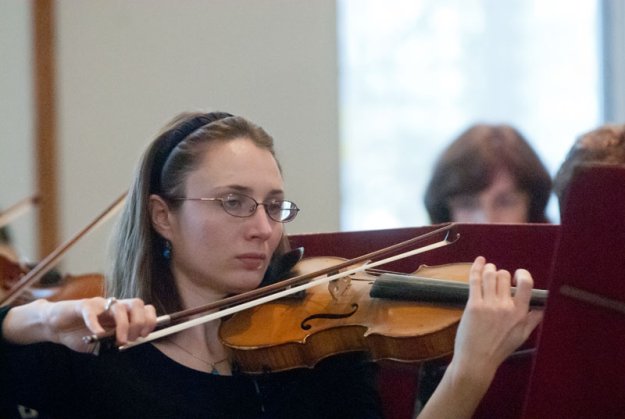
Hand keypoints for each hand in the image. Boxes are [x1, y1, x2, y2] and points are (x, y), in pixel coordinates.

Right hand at [4, 297, 156, 352]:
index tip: (145, 335)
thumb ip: (114, 341)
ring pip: (119, 307)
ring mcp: (99, 304)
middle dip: (139, 323)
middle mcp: (113, 306)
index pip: (145, 308)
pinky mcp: (82, 306)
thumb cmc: (81, 333)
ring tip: (119, 340)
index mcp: (122, 313)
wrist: (56, 326)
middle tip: (130, 339)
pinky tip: (97, 334)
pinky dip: (96, 324)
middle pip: (137, 304)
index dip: (150, 320)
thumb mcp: (102, 341)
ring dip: (123, 325)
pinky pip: (92, 312)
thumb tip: (128, 345)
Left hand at [417, 256, 543, 418]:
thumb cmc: (499, 350)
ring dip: (489, 269)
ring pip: (490, 275)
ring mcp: (489, 305)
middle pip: (504, 276)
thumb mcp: (522, 336)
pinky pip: (475, 280)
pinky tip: (479, 261)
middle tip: (497, 278)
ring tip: (488, 270)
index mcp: (520, 313)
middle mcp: (506, 307)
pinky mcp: (473, 305)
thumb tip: (541, 307)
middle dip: (501, 274)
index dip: (522, 274)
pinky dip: (476, 268)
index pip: (526, 284)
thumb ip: (533, 320)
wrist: (477, 360)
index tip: (517, 275)